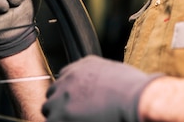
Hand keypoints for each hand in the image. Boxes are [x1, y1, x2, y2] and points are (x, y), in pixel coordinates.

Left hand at [42, 55, 162, 121]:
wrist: (134, 99)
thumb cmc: (131, 88)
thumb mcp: (114, 70)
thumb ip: (98, 74)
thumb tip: (99, 85)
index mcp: (81, 67)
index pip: (63, 78)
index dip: (69, 91)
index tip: (75, 100)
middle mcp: (67, 79)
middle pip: (53, 94)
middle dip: (60, 104)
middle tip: (75, 114)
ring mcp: (61, 98)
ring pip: (49, 111)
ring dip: (58, 116)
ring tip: (76, 119)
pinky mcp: (59, 117)